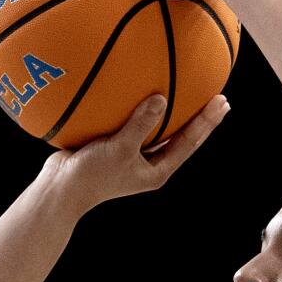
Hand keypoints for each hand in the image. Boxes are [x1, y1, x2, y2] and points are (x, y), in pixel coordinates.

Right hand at [42, 90, 229, 208]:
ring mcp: (130, 156)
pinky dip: (138, 110)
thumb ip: (141, 124)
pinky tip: (139, 91)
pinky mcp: (113, 147)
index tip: (222, 102)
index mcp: (156, 171)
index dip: (207, 122)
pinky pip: (132, 125)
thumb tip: (161, 99)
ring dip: (171, 113)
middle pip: (180, 137)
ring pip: (157, 131)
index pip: (189, 143)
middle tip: (218, 98)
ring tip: (185, 91)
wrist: (59, 190)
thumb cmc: (92, 175)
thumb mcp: (120, 148)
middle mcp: (147, 165)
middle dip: (199, 118)